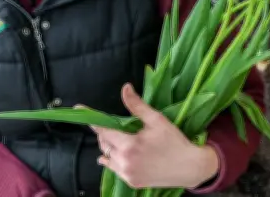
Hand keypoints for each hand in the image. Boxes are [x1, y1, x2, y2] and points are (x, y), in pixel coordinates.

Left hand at [85, 83, 219, 188]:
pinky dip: (115, 160)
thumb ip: (137, 105)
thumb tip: (125, 88)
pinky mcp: (131, 182)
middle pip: (104, 143)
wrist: (190, 167)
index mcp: (130, 145)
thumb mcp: (157, 120)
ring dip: (110, 147)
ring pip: (107, 157)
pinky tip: (123, 154)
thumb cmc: (175, 141)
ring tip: (124, 140)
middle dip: (107, 132)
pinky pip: (114, 168)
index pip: (104, 130)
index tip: (79, 109)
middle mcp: (125, 162)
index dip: (91, 119)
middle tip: (120, 126)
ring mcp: (127, 174)